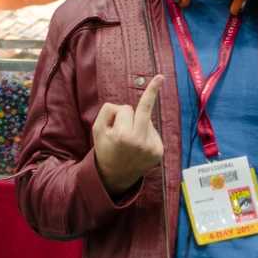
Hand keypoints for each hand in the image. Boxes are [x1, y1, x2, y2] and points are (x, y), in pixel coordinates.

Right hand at [93, 75, 164, 196]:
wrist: (114, 177)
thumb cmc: (105, 150)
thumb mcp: (98, 129)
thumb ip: (108, 111)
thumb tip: (126, 105)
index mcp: (123, 135)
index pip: (126, 108)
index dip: (118, 113)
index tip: (157, 80)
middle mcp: (140, 141)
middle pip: (142, 110)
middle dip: (136, 108)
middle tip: (155, 85)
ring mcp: (152, 147)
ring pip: (148, 121)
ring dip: (139, 125)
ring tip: (130, 142)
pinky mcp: (159, 151)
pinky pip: (153, 131)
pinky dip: (146, 134)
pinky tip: (139, 146)